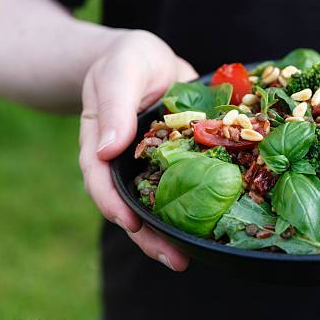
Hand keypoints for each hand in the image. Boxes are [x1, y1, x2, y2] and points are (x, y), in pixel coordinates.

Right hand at [79, 30, 196, 270]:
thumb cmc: (128, 60)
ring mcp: (153, 165)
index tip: (132, 225)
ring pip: (159, 204)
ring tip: (196, 255)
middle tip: (177, 259)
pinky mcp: (180, 162)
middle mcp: (125, 162)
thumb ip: (114, 105)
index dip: (113, 205)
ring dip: (175, 231)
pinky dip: (201, 203)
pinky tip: (220, 220)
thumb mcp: (121, 71)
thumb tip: (106, 149)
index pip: (100, 180)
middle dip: (150, 236)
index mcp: (102, 143)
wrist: (151, 60)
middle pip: (131, 205)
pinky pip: (187, 186)